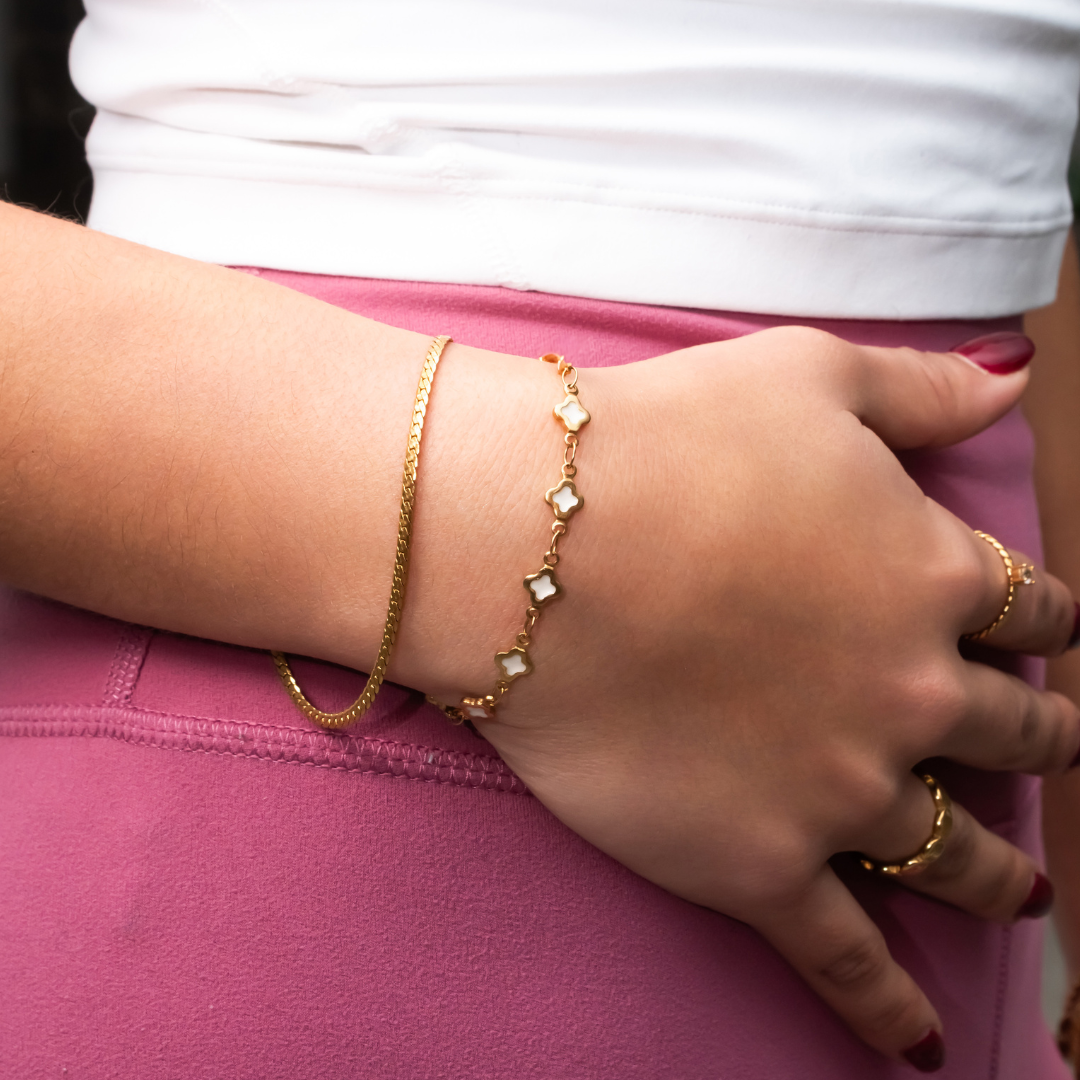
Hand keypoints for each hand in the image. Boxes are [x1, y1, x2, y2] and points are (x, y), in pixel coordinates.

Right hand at [466, 328, 1079, 1067]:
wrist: (534, 546)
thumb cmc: (666, 442)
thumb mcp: (807, 373)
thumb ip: (920, 385)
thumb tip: (1011, 378)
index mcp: (930, 575)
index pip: (1027, 609)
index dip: (1038, 618)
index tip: (1031, 629)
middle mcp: (910, 692)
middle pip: (1015, 733)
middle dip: (1036, 737)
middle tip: (1035, 743)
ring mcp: (841, 790)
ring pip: (961, 854)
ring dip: (1003, 875)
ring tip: (1021, 892)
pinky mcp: (758, 864)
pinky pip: (844, 956)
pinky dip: (887, 1007)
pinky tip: (916, 1044)